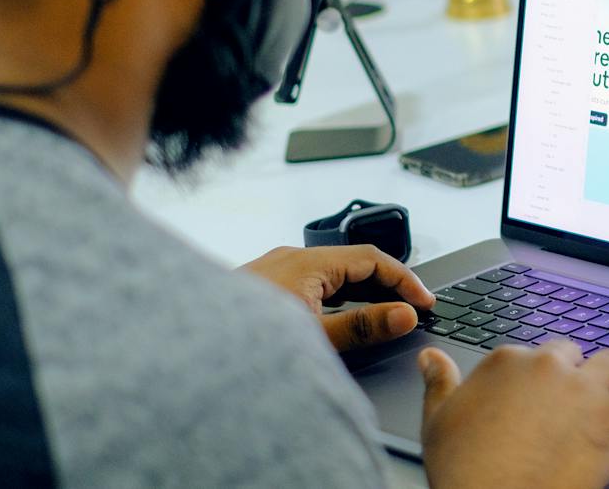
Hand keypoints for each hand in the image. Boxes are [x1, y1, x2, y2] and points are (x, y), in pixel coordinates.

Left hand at [240, 245, 435, 352]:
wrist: (184, 349)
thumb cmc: (240, 341)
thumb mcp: (313, 336)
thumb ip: (362, 326)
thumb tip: (403, 315)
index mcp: (307, 262)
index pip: (373, 259)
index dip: (405, 279)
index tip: (424, 302)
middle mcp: (290, 259)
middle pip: (353, 263)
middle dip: (386, 285)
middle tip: (409, 310)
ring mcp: (274, 270)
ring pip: (331, 273)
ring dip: (360, 291)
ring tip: (382, 316)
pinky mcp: (262, 286)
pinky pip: (311, 282)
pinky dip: (335, 297)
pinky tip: (338, 318)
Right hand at [419, 341, 608, 488]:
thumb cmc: (466, 473)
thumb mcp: (438, 424)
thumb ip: (438, 385)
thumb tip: (430, 358)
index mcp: (507, 363)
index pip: (532, 356)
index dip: (537, 378)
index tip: (538, 396)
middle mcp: (547, 366)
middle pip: (571, 356)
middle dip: (574, 375)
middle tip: (571, 402)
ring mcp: (583, 389)